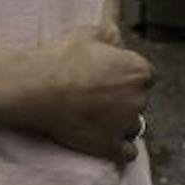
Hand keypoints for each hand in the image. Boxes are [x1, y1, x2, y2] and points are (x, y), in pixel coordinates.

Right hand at [17, 25, 154, 164]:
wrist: (39, 88)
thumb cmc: (63, 58)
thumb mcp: (89, 32)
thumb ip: (111, 34)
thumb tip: (118, 37)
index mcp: (138, 71)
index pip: (146, 75)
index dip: (128, 74)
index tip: (111, 75)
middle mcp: (138, 99)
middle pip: (139, 99)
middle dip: (124, 97)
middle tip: (98, 93)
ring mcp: (125, 125)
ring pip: (134, 125)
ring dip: (121, 121)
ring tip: (97, 114)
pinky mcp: (110, 146)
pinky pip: (128, 152)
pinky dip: (120, 147)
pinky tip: (105, 138)